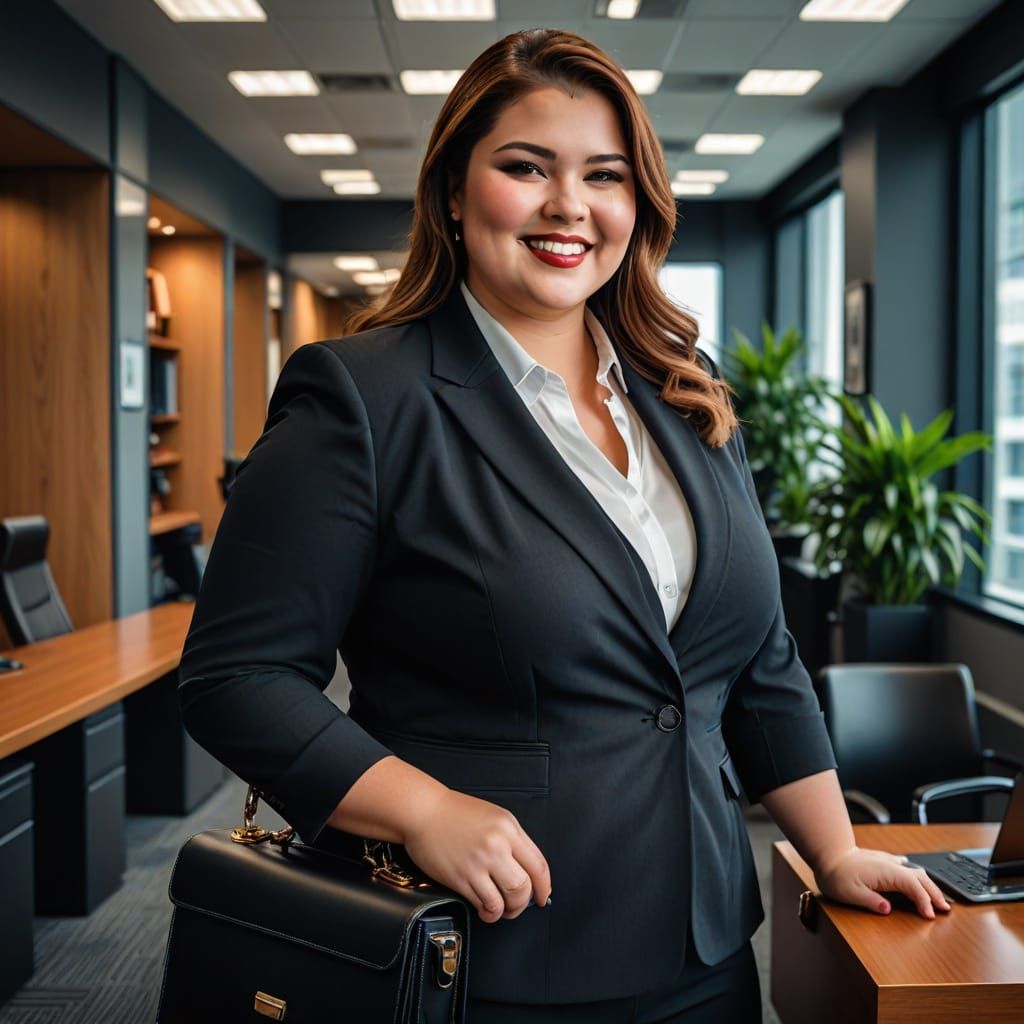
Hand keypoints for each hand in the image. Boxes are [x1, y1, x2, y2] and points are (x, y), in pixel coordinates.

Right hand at [402, 789, 551, 924]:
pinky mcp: (460, 877)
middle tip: (519, 905)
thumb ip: (512, 840)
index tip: (543, 896)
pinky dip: (489, 912)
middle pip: (524, 887)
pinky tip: (485, 909)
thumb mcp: (494, 817)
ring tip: (501, 909)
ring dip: (507, 912)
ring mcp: (478, 863)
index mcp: (508, 828)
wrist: (423, 811)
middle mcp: (496, 845)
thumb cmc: (455, 813)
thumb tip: (527, 870)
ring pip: (505, 900)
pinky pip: (483, 903)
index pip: (539, 865)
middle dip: (524, 903)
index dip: (544, 887)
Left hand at [814, 846, 951, 918]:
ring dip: (929, 885)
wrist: (828, 853)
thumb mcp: (850, 893)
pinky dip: (917, 877)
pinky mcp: (883, 861)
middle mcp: (890, 864)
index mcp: (886, 872)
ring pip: (915, 871)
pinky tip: (918, 881)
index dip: (925, 901)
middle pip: (920, 877)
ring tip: (937, 899)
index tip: (930, 915)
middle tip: (945, 909)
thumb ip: (870, 901)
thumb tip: (887, 909)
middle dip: (935, 893)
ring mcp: (888, 861)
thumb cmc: (837, 874)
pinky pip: (906, 867)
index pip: (914, 886)